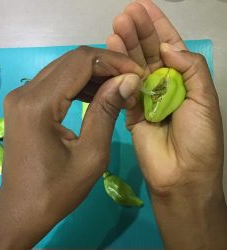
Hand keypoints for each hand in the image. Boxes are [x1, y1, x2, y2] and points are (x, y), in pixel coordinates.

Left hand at [0, 46, 143, 249]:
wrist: (21, 210)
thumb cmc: (56, 191)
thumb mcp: (91, 155)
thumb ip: (107, 111)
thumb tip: (128, 79)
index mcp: (37, 104)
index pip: (80, 62)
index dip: (113, 62)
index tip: (137, 75)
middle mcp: (23, 92)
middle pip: (70, 61)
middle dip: (104, 66)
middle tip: (130, 84)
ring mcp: (19, 96)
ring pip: (62, 69)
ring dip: (92, 75)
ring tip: (117, 91)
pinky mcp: (21, 104)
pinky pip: (53, 83)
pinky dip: (76, 85)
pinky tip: (95, 96)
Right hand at [107, 1, 226, 248]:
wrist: (181, 173)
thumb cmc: (199, 137)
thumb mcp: (204, 98)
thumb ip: (190, 68)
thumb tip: (168, 46)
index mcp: (185, 78)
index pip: (170, 45)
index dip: (158, 25)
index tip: (143, 6)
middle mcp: (164, 83)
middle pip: (148, 52)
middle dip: (138, 31)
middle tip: (125, 14)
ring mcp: (145, 96)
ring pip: (132, 66)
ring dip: (125, 46)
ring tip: (117, 26)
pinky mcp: (128, 110)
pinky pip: (122, 87)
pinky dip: (116, 71)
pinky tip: (111, 54)